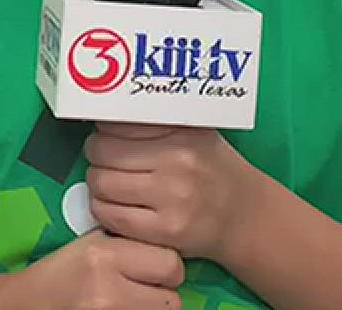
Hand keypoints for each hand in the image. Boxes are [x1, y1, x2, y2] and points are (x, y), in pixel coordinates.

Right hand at [12, 231, 184, 309]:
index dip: (165, 266)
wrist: (29, 303)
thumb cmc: (64, 271)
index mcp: (105, 254)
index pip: (170, 263)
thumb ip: (130, 241)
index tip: (153, 268)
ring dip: (154, 309)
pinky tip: (126, 308)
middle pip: (171, 298)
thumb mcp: (93, 243)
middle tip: (146, 289)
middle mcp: (107, 288)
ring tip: (135, 300)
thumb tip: (170, 245)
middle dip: (163, 294)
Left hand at [85, 123, 259, 260]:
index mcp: (184, 132)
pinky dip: (103, 209)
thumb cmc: (214, 170)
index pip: (119, 121)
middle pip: (103, 151)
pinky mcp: (165, 230)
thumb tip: (107, 111)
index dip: (104, 128)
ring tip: (109, 181)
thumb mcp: (195, 133)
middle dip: (97, 154)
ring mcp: (172, 198)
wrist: (245, 216)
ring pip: (101, 183)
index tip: (106, 132)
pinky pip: (110, 216)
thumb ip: (155, 121)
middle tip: (106, 158)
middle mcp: (179, 161)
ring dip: (97, 183)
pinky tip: (115, 205)